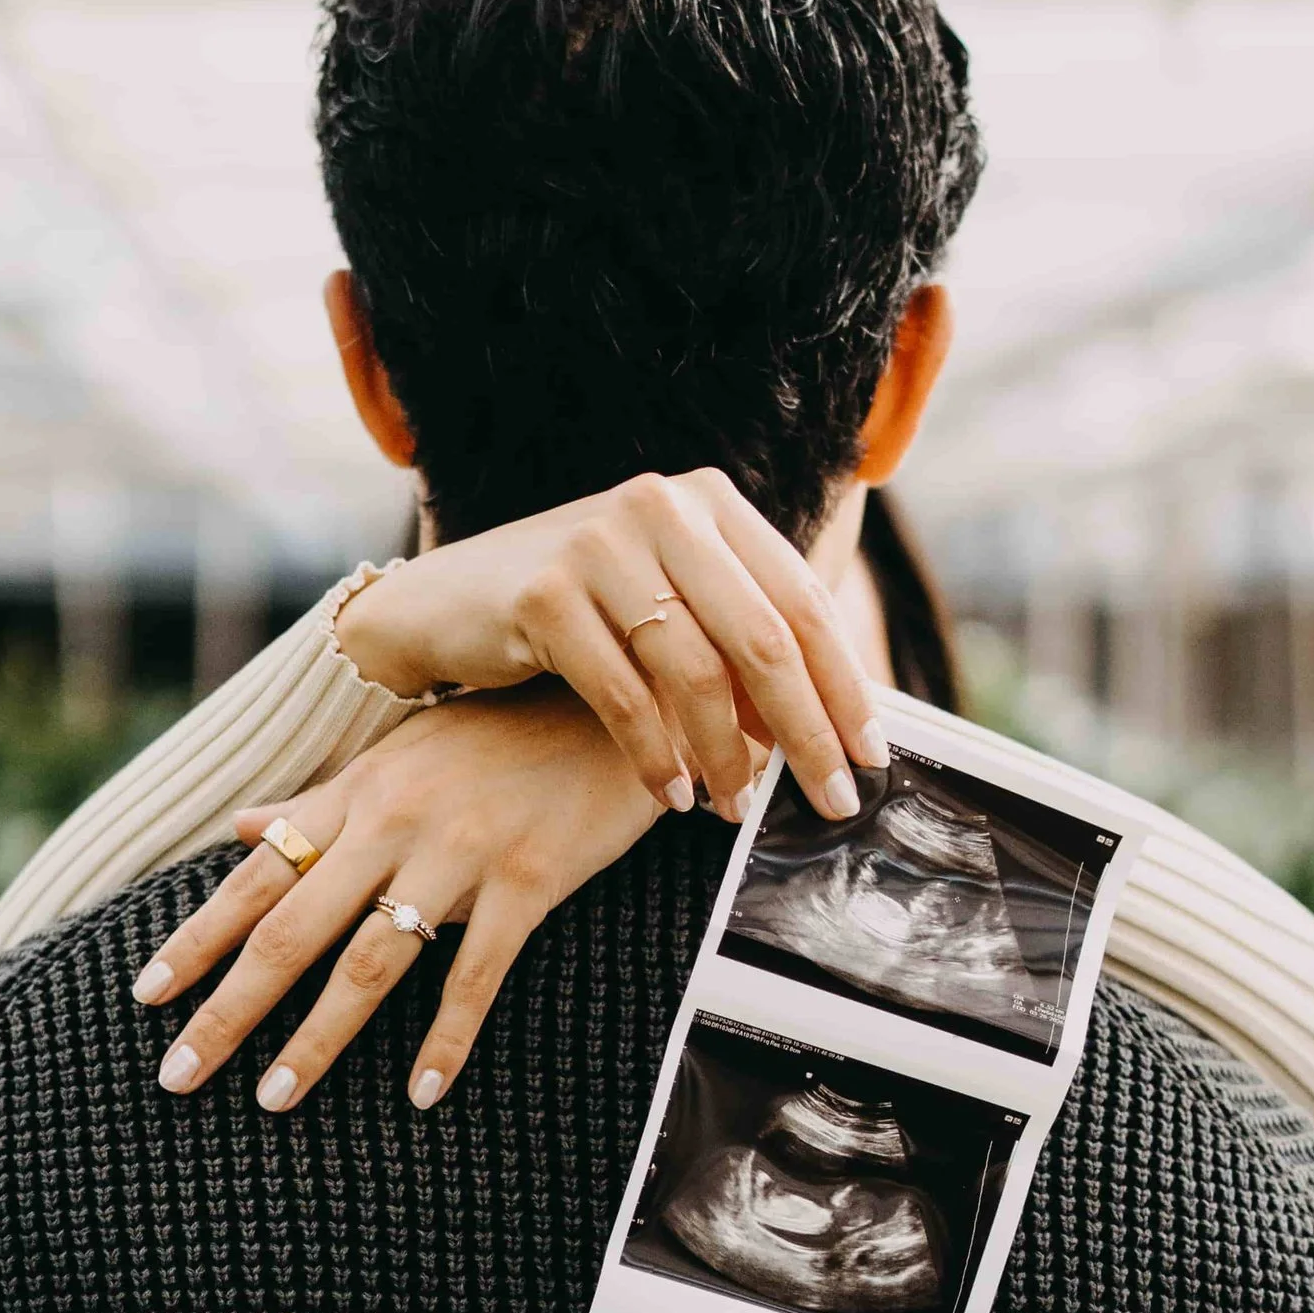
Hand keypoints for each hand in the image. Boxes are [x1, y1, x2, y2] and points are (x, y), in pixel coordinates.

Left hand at [134, 682, 667, 1114]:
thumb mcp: (402, 754)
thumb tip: (241, 826)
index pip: (256, 875)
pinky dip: (447, 1039)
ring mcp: (461, 853)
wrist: (616, 703)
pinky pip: (477, 974)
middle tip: (178, 1074)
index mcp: (357, 795)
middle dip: (229, 1008)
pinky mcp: (530, 881)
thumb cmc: (505, 734)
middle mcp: (394, 823)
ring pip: (370, 962)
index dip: (198, 938)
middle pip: (291, 931)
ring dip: (317, 1038)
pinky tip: (422, 1094)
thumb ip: (322, 801)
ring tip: (275, 1098)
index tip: (145, 996)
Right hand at [329, 466, 882, 822]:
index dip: (843, 684)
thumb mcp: (666, 602)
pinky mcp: (544, 594)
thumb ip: (738, 638)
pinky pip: (625, 698)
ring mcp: (598, 545)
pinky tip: (672, 797)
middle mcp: (660, 508)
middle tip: (830, 802)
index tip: (870, 757)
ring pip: (696, 674)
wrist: (443, 605)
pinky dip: (656, 758)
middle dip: (806, 732)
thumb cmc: (574, 614)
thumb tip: (828, 728)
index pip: (801, 600)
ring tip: (734, 810)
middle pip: (763, 638)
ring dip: (725, 758)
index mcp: (708, 501)